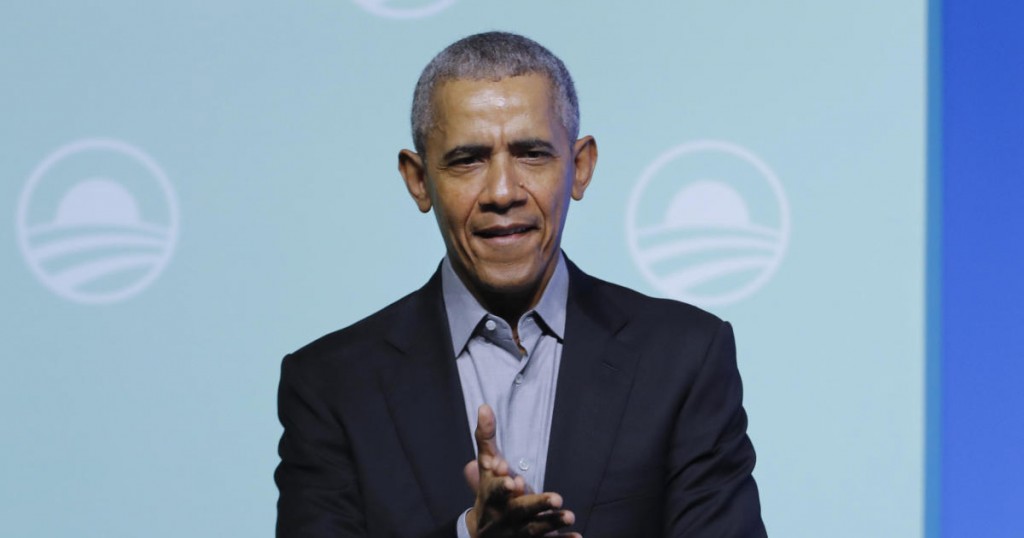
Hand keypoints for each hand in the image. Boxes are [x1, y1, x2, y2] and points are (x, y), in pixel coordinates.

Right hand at [464, 405, 580, 537]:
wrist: (482, 534)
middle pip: (520, 511)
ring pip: (535, 529)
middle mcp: (504, 516)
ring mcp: (517, 532)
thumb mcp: (485, 465)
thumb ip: (486, 438)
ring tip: (570, 515)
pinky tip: (578, 536)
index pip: (495, 491)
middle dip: (537, 505)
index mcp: (491, 497)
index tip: (513, 480)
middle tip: (557, 498)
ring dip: (552, 523)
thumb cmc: (488, 492)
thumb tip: (485, 406)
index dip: (503, 487)